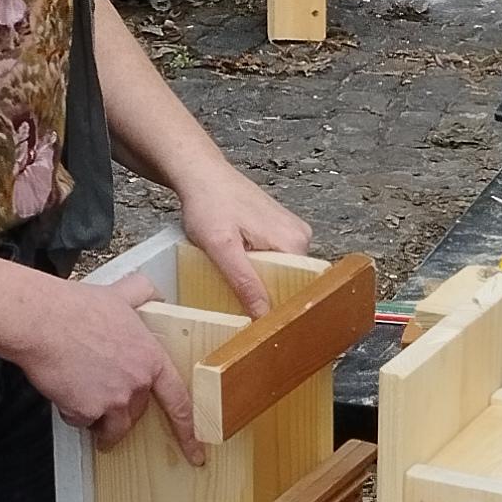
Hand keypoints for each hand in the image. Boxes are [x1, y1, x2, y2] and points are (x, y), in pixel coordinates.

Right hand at [10, 270, 198, 455]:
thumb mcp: (120, 294)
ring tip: (82, 401)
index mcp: (150, 359)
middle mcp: (136, 383)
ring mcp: (112, 400)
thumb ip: (140, 294)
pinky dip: (71, 411)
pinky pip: (81, 420)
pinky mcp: (86, 411)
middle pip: (135, 411)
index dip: (188, 429)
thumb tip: (151, 290)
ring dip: (99, 420)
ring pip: (110, 424)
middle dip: (120, 408)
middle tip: (102, 393)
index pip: (178, 400)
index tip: (194, 450)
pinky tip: (63, 388)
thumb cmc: (75, 308)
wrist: (42, 321)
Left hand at [176, 161, 313, 316]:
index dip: (280, 310)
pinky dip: (259, 270)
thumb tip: (264, 316)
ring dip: (262, 284)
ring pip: (282, 273)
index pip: (299, 290)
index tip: (261, 326)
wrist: (201, 174)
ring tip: (239, 291)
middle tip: (243, 311)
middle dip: (270, 297)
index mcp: (294, 242)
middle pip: (292, 283)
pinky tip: (241, 271)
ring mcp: (292, 232)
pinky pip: (276, 261)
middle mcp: (301, 237)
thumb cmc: (208, 204)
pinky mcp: (280, 230)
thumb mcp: (220, 247)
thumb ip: (243, 281)